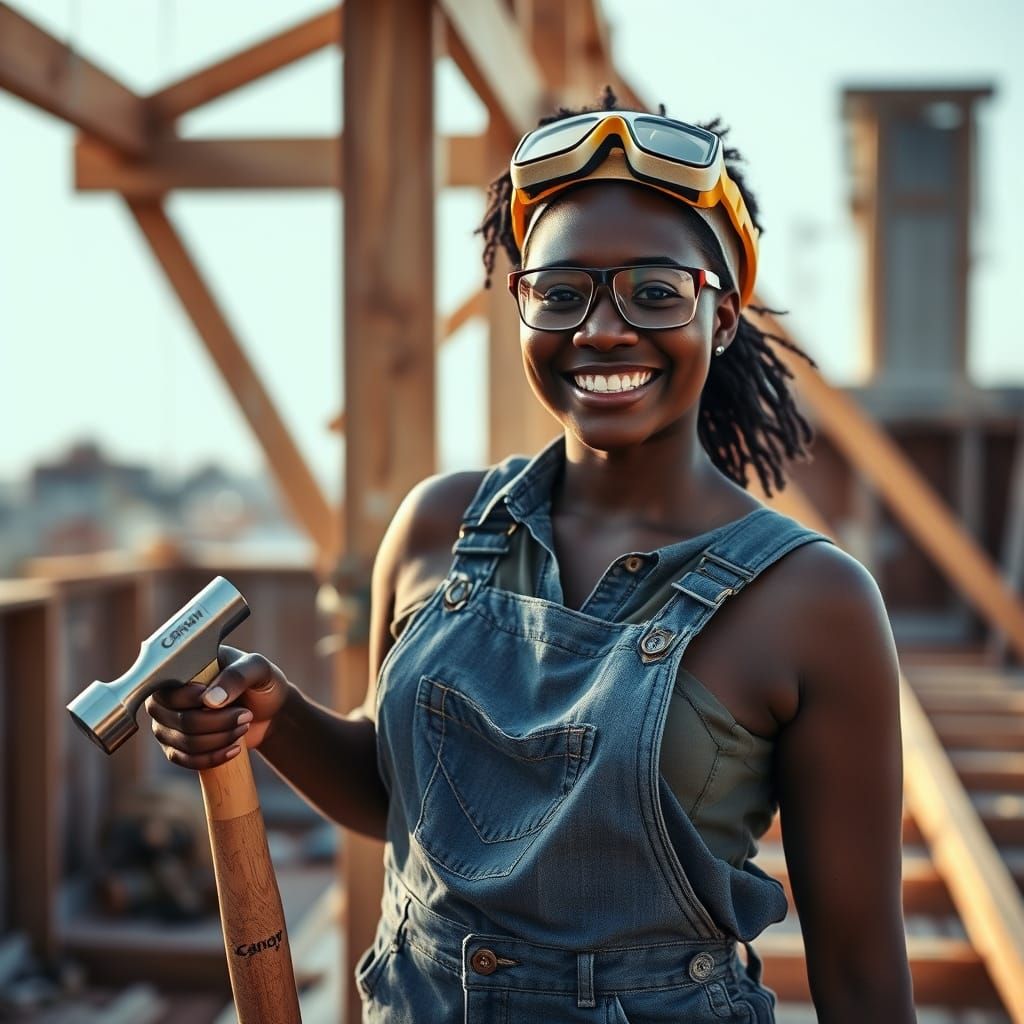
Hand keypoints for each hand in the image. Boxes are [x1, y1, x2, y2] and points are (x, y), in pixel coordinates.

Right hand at [145, 644, 290, 769]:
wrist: (270, 710)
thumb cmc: (261, 682)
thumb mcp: (257, 669)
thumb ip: (236, 676)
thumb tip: (209, 700)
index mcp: (182, 669)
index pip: (171, 691)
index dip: (193, 700)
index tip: (224, 702)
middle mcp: (168, 696)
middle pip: (180, 720)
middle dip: (218, 723)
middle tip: (246, 716)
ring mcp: (169, 722)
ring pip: (184, 742)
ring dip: (218, 740)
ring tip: (243, 727)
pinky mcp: (176, 745)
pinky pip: (183, 759)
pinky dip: (210, 757)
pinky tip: (234, 749)